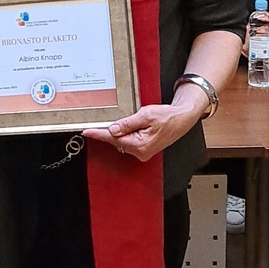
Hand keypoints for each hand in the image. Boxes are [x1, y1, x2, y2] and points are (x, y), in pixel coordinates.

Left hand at [84, 96, 198, 162]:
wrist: (181, 118)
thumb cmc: (167, 117)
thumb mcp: (146, 115)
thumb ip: (127, 123)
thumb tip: (112, 129)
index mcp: (140, 145)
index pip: (113, 139)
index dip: (98, 134)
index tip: (87, 132)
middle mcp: (140, 152)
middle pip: (116, 140)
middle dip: (109, 130)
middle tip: (102, 120)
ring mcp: (141, 152)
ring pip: (122, 141)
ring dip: (118, 132)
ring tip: (129, 120)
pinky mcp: (143, 149)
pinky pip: (128, 141)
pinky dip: (124, 134)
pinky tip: (127, 126)